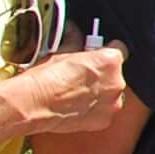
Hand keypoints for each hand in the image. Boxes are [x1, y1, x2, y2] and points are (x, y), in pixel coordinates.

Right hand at [14, 45, 129, 134]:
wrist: (34, 103)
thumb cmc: (45, 78)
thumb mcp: (62, 52)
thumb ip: (75, 42)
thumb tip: (74, 32)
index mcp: (110, 61)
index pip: (119, 50)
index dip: (106, 52)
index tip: (98, 54)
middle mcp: (116, 82)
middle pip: (115, 74)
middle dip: (102, 74)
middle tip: (82, 76)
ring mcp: (112, 103)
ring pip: (111, 94)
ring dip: (100, 93)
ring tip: (76, 92)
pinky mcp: (104, 120)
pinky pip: (104, 111)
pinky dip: (94, 109)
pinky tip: (77, 106)